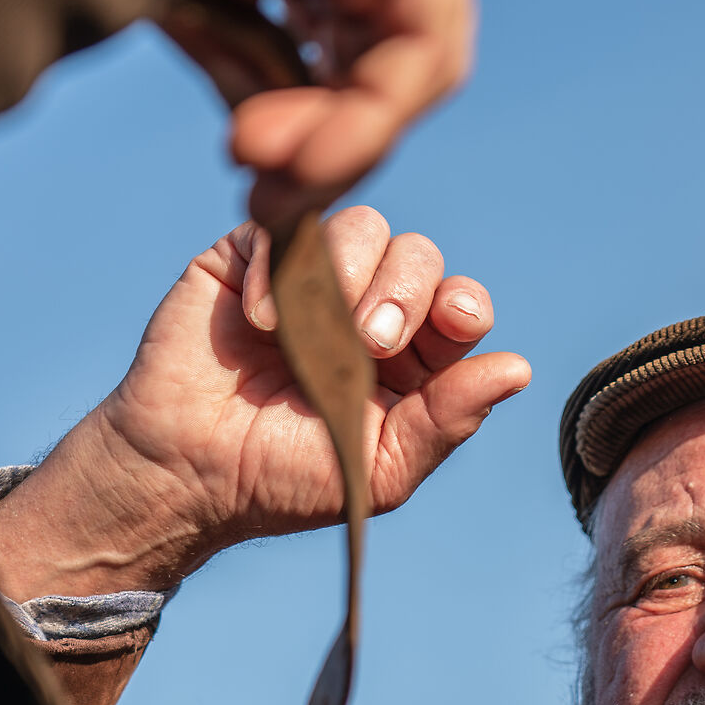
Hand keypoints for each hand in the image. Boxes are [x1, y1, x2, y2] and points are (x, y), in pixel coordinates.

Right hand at [0, 205, 529, 600]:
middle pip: (418, 255)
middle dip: (405, 291)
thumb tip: (519, 369)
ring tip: (310, 336)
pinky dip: (282, 267)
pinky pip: (287, 225)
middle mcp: (366, 307)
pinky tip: (260, 322)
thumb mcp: (381, 467)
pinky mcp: (250, 257)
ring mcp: (309, 277)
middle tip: (373, 343)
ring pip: (363, 226)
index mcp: (412, 358)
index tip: (453, 322)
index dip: (462, 305)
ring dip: (349, 273)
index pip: (459, 305)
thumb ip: (448, 420)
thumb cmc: (284, 479)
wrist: (185, 473)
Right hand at [167, 0, 476, 227]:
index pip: (339, 57)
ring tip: (269, 180)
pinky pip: (417, 45)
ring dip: (335, 143)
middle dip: (321, 152)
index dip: (304, 138)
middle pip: (375, 70)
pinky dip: (363, 113)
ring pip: (400, 68)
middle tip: (270, 208)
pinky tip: (302, 153)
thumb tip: (263, 147)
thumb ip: (235, 60)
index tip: (257, 192)